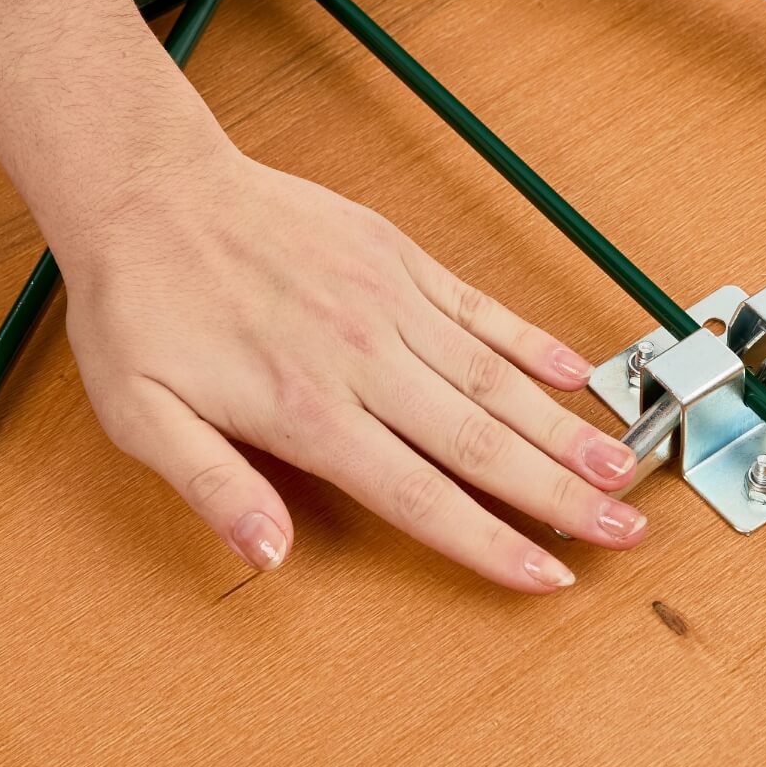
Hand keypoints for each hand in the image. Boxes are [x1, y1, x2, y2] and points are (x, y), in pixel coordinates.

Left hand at [51, 144, 646, 590]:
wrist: (148, 189)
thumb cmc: (141, 307)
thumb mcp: (141, 417)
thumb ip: (212, 488)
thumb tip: (271, 556)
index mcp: (308, 411)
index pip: (421, 495)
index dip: (491, 543)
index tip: (548, 577)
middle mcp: (363, 360)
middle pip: (482, 444)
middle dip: (561, 495)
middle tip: (624, 531)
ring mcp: (389, 304)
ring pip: (496, 381)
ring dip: (565, 429)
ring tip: (624, 465)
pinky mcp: (397, 259)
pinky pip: (479, 309)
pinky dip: (532, 343)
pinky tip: (576, 374)